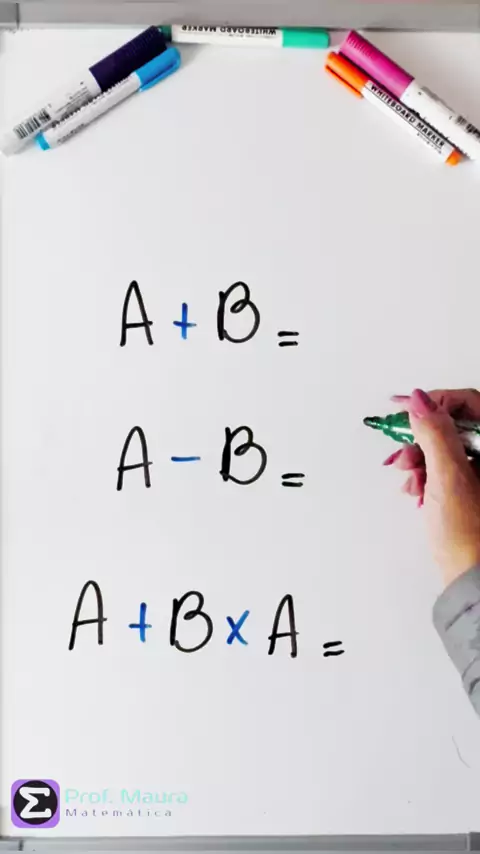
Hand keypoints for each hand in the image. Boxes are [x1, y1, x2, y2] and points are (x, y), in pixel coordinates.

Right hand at [385, 388, 479, 586]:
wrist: (474, 584)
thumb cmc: (470, 537)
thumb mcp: (449, 478)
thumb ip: (435, 433)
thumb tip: (420, 400)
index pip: (468, 402)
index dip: (435, 400)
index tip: (403, 405)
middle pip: (454, 426)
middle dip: (422, 438)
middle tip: (403, 455)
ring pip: (446, 448)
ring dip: (420, 459)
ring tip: (410, 480)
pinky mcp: (472, 492)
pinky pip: (445, 469)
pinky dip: (426, 476)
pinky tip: (417, 492)